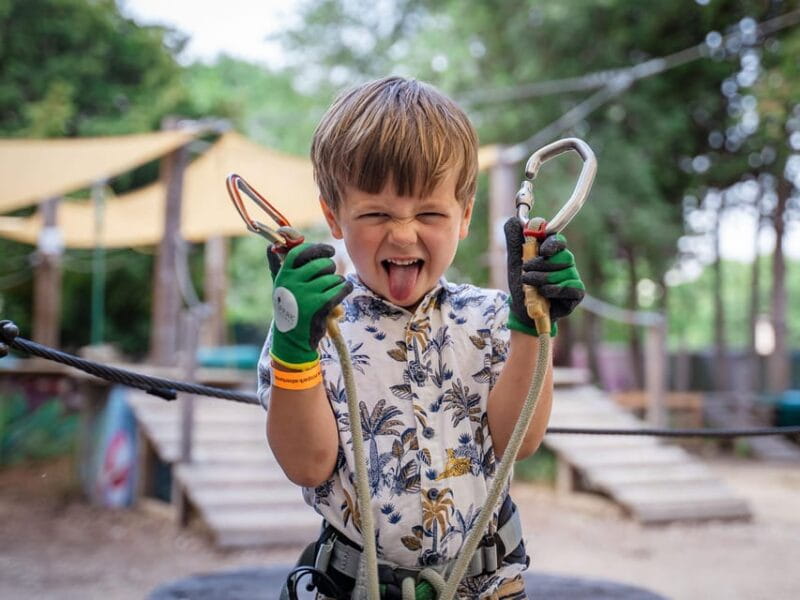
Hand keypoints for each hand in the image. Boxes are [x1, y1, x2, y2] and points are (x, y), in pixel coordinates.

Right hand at [269, 243, 352, 368]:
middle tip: (330, 274)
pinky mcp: (319, 306)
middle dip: (330, 267)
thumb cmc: (288, 309)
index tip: (329, 251)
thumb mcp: (280, 288)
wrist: (291, 340)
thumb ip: (278, 266)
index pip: (300, 252)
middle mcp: (292, 283)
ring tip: (334, 287)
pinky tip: (344, 290)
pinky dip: (345, 288)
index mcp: (284, 276)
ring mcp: (305, 294)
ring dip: (338, 281)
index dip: (317, 249)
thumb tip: (270, 246)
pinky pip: (339, 289)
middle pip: (321, 264)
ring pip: (332, 278)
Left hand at [503, 217, 584, 335]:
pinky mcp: (576, 293)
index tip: (543, 250)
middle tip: (526, 271)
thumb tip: (514, 220)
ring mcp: (572, 277)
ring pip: (564, 272)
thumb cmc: (522, 284)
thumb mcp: (514, 262)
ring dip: (543, 278)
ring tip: (530, 284)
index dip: (552, 243)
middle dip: (541, 264)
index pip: (558, 241)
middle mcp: (565, 262)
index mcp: (552, 252)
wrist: (523, 309)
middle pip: (562, 256)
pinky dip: (555, 289)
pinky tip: (544, 292)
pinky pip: (571, 287)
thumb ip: (514, 241)